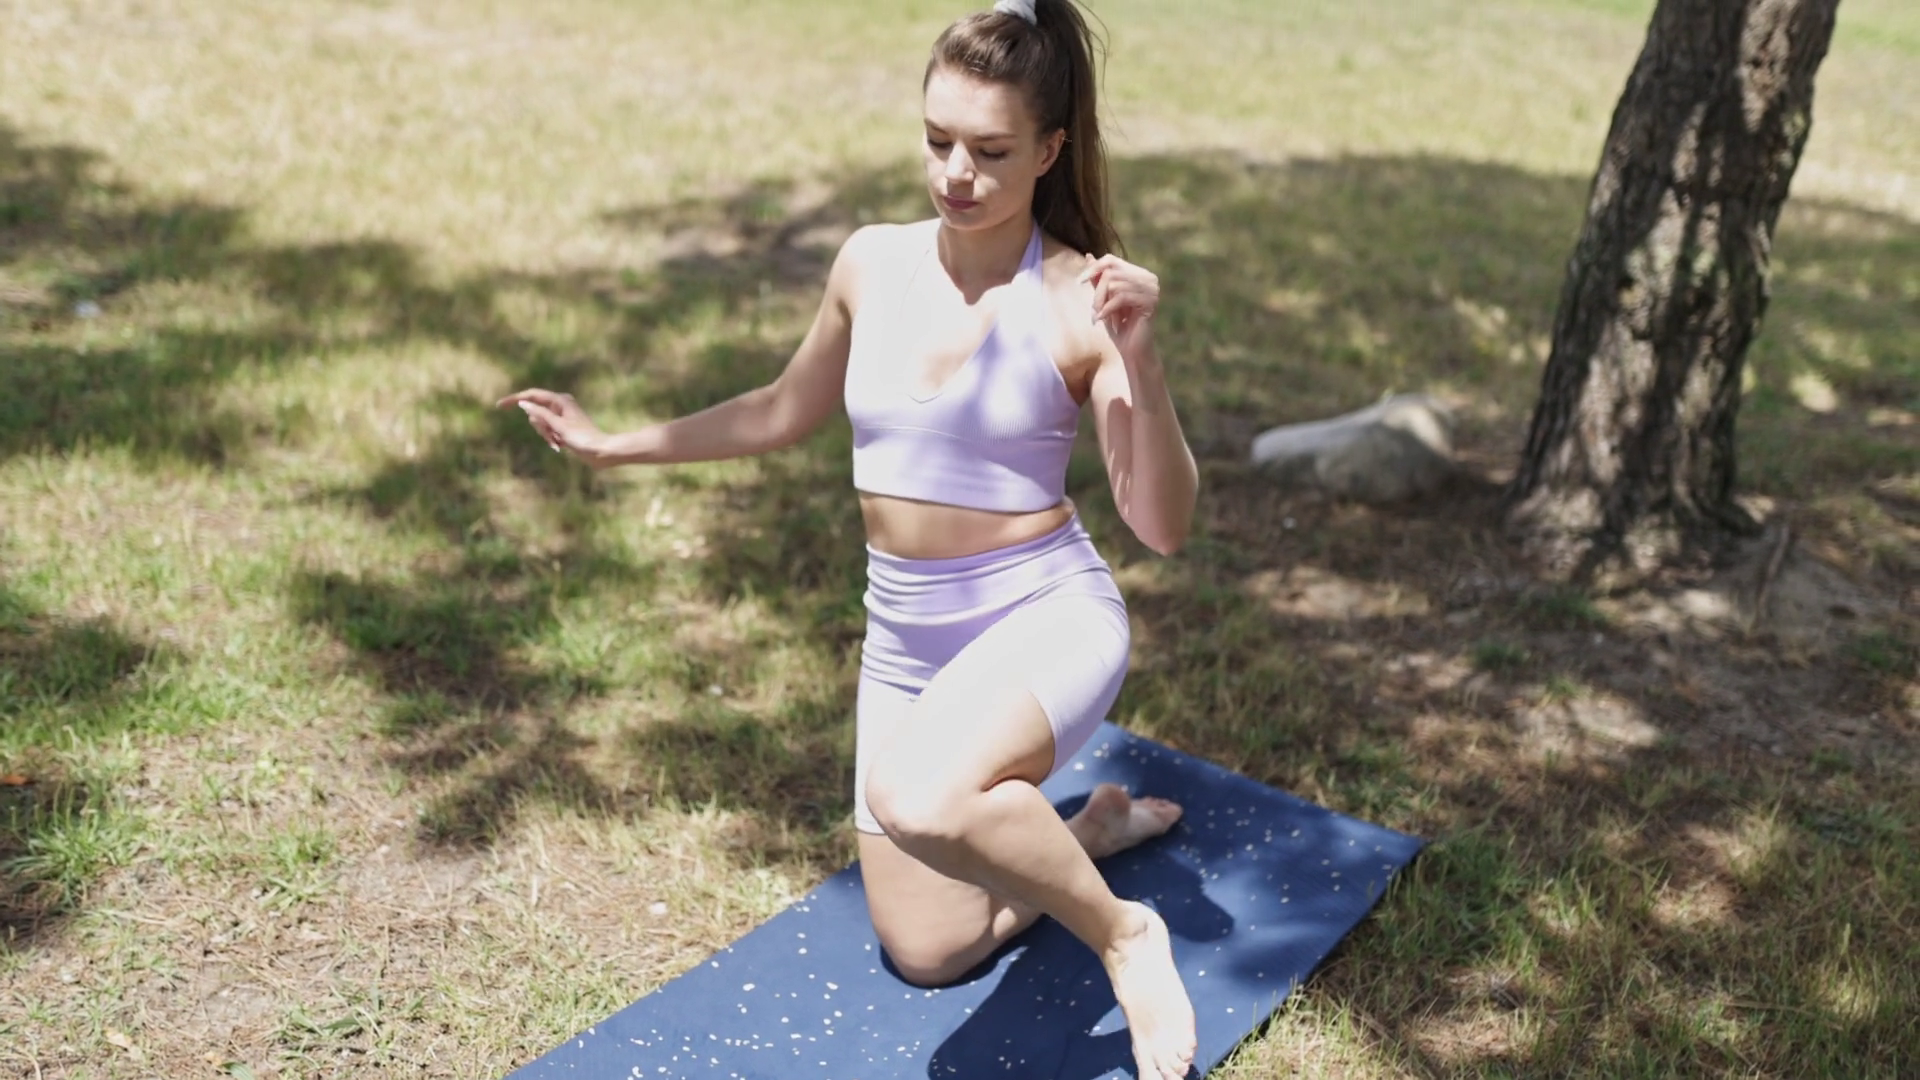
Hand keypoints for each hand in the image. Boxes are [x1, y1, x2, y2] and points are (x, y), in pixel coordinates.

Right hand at [495, 388, 610, 466]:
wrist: (600, 452)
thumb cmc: (582, 438)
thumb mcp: (558, 426)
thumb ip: (540, 414)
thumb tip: (522, 403)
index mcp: (560, 400)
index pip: (531, 395)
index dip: (514, 399)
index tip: (499, 406)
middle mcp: (560, 405)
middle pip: (535, 411)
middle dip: (538, 426)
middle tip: (552, 437)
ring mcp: (561, 416)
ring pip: (540, 423)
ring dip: (545, 435)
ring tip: (559, 444)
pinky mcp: (563, 426)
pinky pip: (548, 431)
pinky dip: (550, 438)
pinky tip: (560, 447)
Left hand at [1078, 253, 1158, 358]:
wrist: (1132, 351)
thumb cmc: (1118, 326)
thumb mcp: (1104, 299)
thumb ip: (1098, 279)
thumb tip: (1089, 256)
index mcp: (1140, 274)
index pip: (1112, 259)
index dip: (1093, 268)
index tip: (1079, 282)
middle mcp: (1149, 278)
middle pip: (1112, 271)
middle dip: (1097, 291)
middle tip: (1093, 310)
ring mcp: (1152, 289)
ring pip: (1114, 284)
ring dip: (1100, 302)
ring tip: (1098, 316)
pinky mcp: (1150, 302)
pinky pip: (1121, 296)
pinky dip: (1107, 308)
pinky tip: (1102, 319)